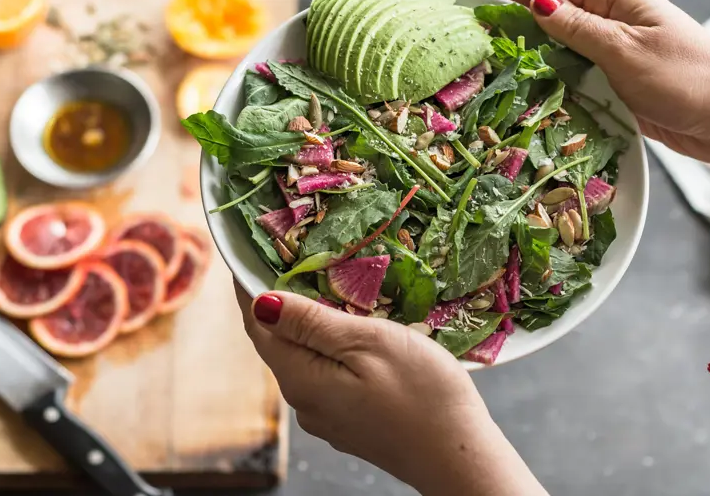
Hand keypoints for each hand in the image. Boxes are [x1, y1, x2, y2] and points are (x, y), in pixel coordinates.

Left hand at [235, 285, 547, 495]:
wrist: (459, 458)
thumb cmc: (424, 395)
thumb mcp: (369, 343)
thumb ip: (312, 324)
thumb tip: (261, 303)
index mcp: (300, 379)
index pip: (257, 325)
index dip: (250, 287)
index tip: (254, 250)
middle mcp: (304, 402)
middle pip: (279, 342)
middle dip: (281, 302)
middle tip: (295, 258)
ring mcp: (326, 417)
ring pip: (305, 358)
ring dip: (309, 325)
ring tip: (329, 287)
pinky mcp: (349, 422)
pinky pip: (327, 375)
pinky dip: (331, 348)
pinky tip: (354, 333)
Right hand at [481, 0, 709, 164]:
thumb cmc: (688, 78)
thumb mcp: (625, 49)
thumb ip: (578, 29)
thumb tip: (536, 4)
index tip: (472, 5)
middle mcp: (612, 20)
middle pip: (551, 16)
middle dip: (512, 27)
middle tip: (471, 46)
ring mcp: (614, 52)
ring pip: (560, 50)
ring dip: (530, 59)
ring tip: (488, 73)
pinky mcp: (618, 82)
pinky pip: (575, 77)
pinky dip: (552, 84)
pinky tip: (527, 97)